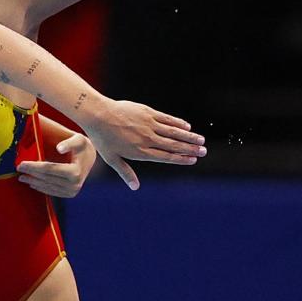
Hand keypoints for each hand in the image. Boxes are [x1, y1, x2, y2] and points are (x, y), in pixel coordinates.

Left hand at [16, 131, 96, 197]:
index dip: (34, 167)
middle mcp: (74, 185)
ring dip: (33, 182)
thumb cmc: (81, 147)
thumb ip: (69, 143)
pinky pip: (52, 192)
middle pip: (46, 178)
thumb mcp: (78, 140)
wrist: (90, 158)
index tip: (21, 164)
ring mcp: (72, 191)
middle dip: (31, 173)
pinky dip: (41, 187)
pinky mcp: (69, 194)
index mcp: (75, 172)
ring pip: (48, 186)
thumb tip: (59, 148)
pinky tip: (32, 183)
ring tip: (21, 177)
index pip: (49, 169)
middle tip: (18, 169)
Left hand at [82, 100, 204, 189]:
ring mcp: (148, 125)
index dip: (181, 159)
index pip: (166, 157)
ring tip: (201, 140)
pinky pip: (167, 119)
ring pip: (173, 132)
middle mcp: (147, 139)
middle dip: (190, 149)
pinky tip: (187, 127)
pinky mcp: (147, 113)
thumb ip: (125, 172)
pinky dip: (178, 123)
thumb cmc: (102, 138)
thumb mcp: (112, 158)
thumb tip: (135, 188)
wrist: (97, 114)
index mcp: (140, 152)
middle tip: (204, 151)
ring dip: (189, 137)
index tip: (193, 160)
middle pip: (173, 145)